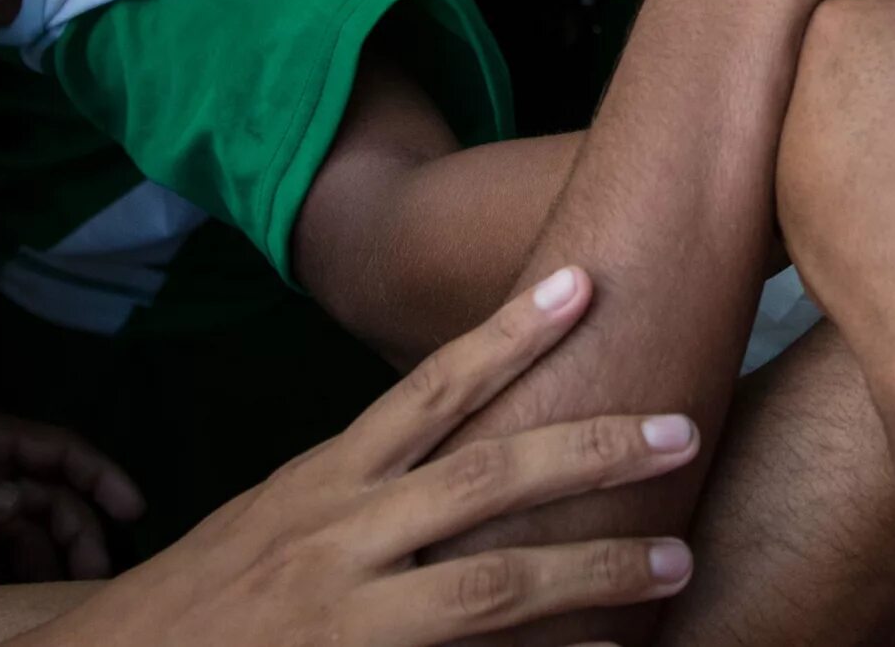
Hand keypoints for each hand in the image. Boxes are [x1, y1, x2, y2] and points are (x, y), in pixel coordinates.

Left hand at [0, 394, 143, 581]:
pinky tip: (20, 597)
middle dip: (79, 531)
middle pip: (49, 497)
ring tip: (67, 594)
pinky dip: (9, 573)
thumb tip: (17, 504)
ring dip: (49, 558)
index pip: (56, 450)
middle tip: (95, 577)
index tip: (134, 510)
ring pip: (25, 531)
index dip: (100, 474)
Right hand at [71, 269, 701, 645]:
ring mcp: (349, 617)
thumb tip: (476, 426)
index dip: (510, 333)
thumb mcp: (285, 512)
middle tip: (683, 428)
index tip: (586, 280)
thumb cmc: (212, 590)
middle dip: (591, 451)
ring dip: (593, 572)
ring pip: (492, 588)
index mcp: (324, 481)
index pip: (430, 389)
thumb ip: (373, 476)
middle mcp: (339, 537)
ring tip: (676, 561)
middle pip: (485, 480)